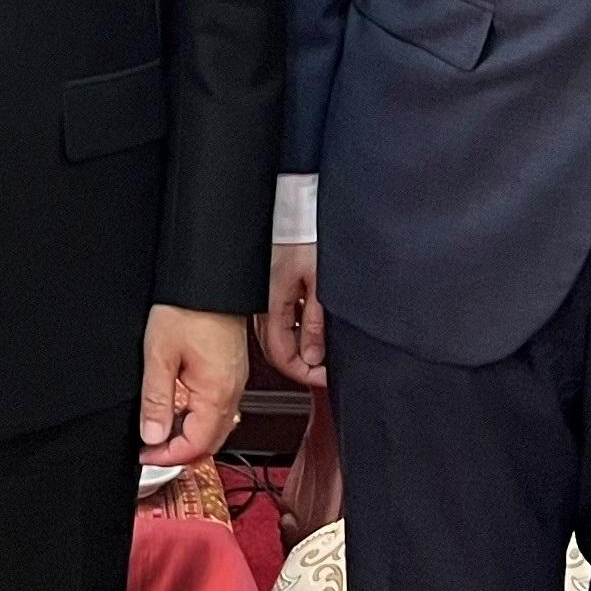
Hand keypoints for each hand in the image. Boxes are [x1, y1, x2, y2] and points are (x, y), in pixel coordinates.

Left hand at [139, 305, 248, 469]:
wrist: (209, 278)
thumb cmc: (188, 307)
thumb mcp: (160, 355)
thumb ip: (157, 400)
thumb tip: (153, 436)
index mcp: (217, 393)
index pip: (196, 446)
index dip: (167, 457)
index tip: (144, 455)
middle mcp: (232, 392)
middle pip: (210, 442)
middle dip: (179, 453)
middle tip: (150, 450)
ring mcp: (234, 382)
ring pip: (214, 426)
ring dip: (188, 436)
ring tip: (159, 431)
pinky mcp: (230, 371)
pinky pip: (217, 407)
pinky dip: (197, 418)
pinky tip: (178, 410)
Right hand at [260, 245, 327, 387]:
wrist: (294, 212)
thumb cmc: (305, 236)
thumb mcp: (319, 283)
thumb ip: (315, 322)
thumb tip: (315, 356)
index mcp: (273, 306)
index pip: (282, 358)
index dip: (305, 375)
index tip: (326, 378)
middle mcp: (264, 306)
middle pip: (277, 352)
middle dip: (303, 368)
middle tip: (327, 372)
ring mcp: (265, 299)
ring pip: (278, 339)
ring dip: (300, 352)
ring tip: (324, 355)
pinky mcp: (271, 290)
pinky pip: (280, 322)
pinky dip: (297, 334)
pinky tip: (314, 331)